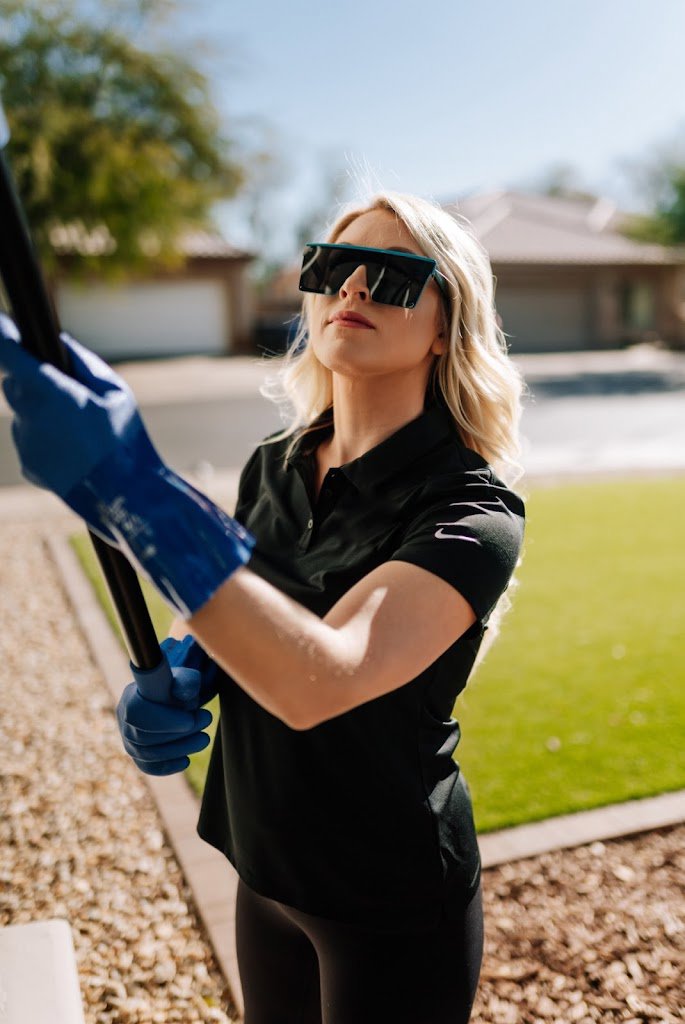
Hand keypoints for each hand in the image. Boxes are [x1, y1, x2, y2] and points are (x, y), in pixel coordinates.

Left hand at [0, 313, 153, 542]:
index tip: (1, 326)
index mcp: (54, 393)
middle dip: (29, 380)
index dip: (3, 337)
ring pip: (24, 414)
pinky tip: (75, 452)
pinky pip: (31, 441)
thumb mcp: (116, 393)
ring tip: (80, 432)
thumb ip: (83, 363)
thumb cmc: (126, 441)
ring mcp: (26, 444)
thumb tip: (58, 344)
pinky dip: (46, 440)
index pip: (11, 356)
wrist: (126, 498)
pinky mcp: (28, 466)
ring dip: (42, 414)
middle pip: (13, 385)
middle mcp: (31, 417)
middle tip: (63, 390)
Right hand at [117, 639, 218, 775]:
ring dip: (180, 748)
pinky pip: (148, 767)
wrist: (170, 699)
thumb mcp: (185, 678)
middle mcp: (124, 719)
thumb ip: (186, 682)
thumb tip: (184, 694)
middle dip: (178, 734)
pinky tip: (186, 760)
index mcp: (130, 696)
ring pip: (148, 754)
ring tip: (204, 738)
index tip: (190, 719)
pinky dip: (168, 766)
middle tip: (206, 721)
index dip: (163, 720)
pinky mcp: (138, 755)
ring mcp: (128, 740)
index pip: (136, 713)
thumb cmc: (176, 687)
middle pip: (144, 736)